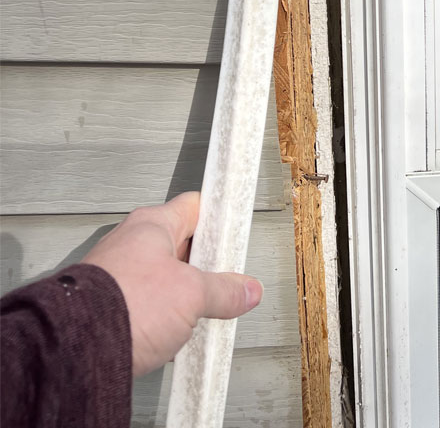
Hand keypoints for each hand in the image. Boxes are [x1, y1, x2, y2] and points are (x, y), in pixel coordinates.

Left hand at [82, 192, 262, 376]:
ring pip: (163, 278)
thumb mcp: (192, 295)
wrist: (75, 351)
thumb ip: (223, 291)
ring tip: (197, 314)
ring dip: (181, 296)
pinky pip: (145, 305)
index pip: (195, 207)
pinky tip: (171, 334)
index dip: (219, 218)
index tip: (235, 231)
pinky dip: (160, 317)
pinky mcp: (107, 306)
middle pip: (181, 245)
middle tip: (222, 282)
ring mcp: (117, 275)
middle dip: (203, 267)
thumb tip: (245, 290)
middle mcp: (131, 243)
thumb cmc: (125, 305)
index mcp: (152, 224)